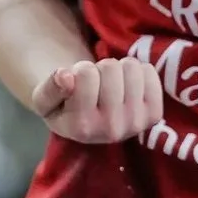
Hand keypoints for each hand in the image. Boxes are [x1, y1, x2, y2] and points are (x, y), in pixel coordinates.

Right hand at [31, 58, 163, 143]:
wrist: (89, 124)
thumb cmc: (63, 107)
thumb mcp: (43, 100)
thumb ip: (49, 89)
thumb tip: (66, 76)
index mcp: (82, 127)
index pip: (85, 73)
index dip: (80, 70)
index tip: (78, 84)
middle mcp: (111, 130)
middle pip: (110, 68)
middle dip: (100, 69)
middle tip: (96, 85)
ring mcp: (136, 123)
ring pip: (130, 67)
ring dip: (119, 69)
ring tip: (111, 84)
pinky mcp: (154, 115)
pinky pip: (149, 72)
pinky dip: (138, 71)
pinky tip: (127, 86)